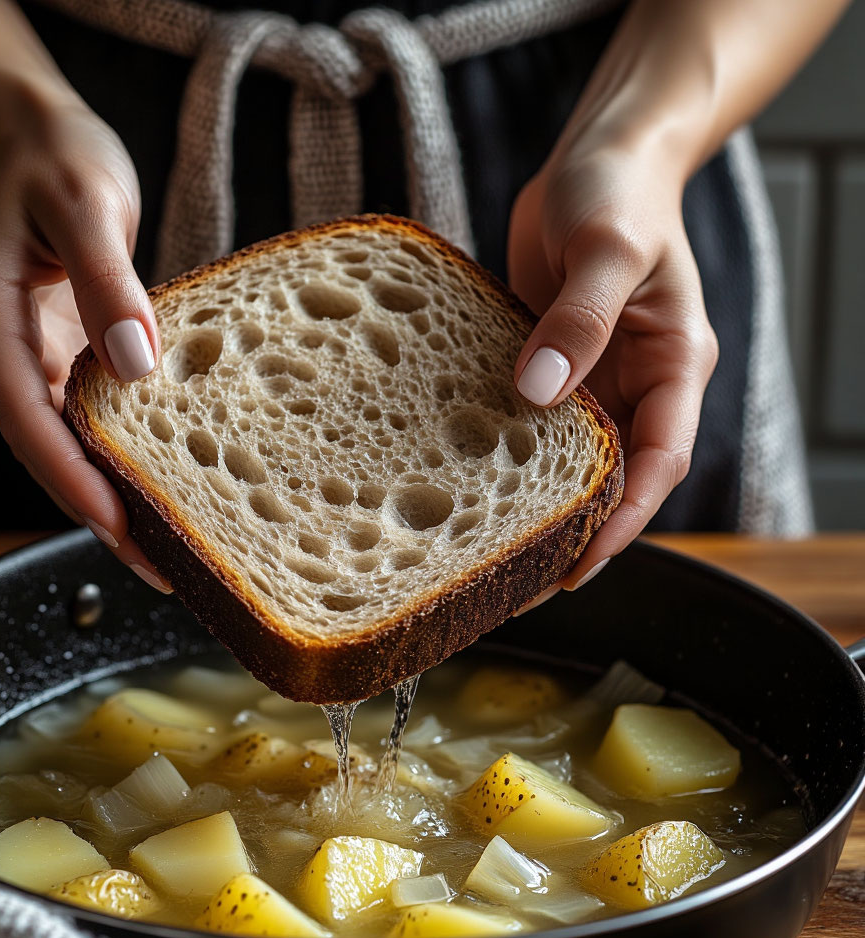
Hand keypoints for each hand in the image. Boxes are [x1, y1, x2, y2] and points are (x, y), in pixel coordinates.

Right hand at [0, 100, 171, 590]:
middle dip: (99, 512)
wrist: (40, 137)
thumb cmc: (59, 159)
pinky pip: (88, 419)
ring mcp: (30, 358)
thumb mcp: (87, 205)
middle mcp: (2, 352)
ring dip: (113, 495)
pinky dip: (122, 456)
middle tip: (160, 568)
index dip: (74, 482)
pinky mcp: (61, 355)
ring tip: (169, 546)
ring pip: (67, 446)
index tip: (122, 528)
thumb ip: (109, 283)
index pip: (29, 423)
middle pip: (46, 452)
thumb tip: (135, 367)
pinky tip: (164, 482)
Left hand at [508, 139, 717, 592]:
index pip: (659, 461)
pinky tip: (464, 478)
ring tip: (487, 549)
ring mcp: (593, 377)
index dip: (624, 520)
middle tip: (520, 580)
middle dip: (575, 529)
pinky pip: (533, 420)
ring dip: (537, 501)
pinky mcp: (551, 364)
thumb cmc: (616, 190)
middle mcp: (636, 382)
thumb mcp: (608, 247)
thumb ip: (580, 321)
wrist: (596, 157)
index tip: (580, 564)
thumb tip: (539, 393)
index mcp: (674, 363)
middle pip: (614, 476)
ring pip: (571, 457)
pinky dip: (507, 453)